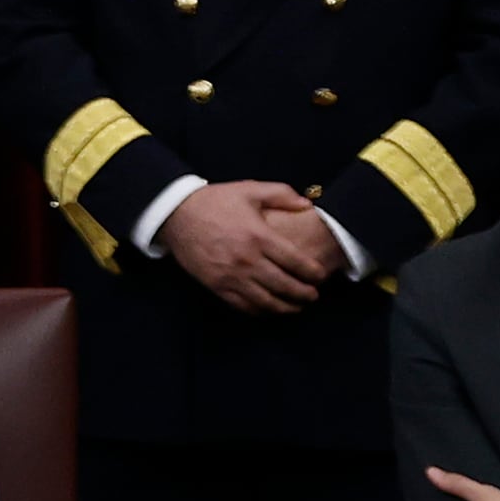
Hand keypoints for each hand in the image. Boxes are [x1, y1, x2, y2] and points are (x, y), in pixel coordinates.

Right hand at [162, 181, 328, 313]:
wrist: (178, 215)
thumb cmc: (216, 201)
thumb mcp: (250, 189)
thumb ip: (282, 195)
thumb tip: (307, 205)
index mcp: (259, 236)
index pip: (295, 261)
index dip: (312, 272)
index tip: (321, 276)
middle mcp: (247, 260)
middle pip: (284, 285)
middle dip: (304, 294)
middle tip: (314, 296)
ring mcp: (231, 277)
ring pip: (266, 301)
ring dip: (285, 308)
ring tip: (297, 307)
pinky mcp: (217, 286)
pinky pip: (243, 306)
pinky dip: (260, 311)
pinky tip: (270, 309)